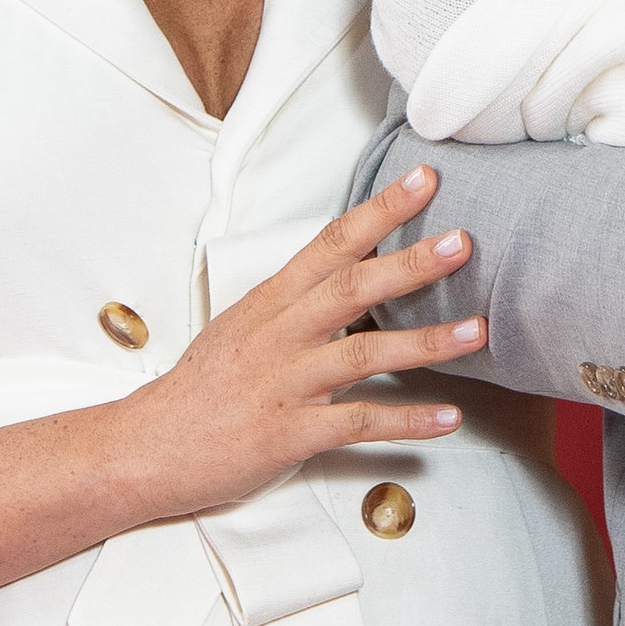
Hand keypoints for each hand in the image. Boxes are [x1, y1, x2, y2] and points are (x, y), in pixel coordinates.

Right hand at [115, 165, 481, 521]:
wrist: (148, 446)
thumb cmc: (202, 386)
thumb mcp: (245, 325)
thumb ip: (299, 301)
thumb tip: (354, 272)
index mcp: (271, 301)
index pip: (330, 243)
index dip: (380, 210)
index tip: (424, 179)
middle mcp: (280, 334)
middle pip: (351, 288)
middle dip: (411, 263)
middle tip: (462, 242)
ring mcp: (285, 384)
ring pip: (363, 354)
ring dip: (425, 343)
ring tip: (476, 332)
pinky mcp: (288, 434)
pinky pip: (357, 424)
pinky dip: (406, 421)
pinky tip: (448, 418)